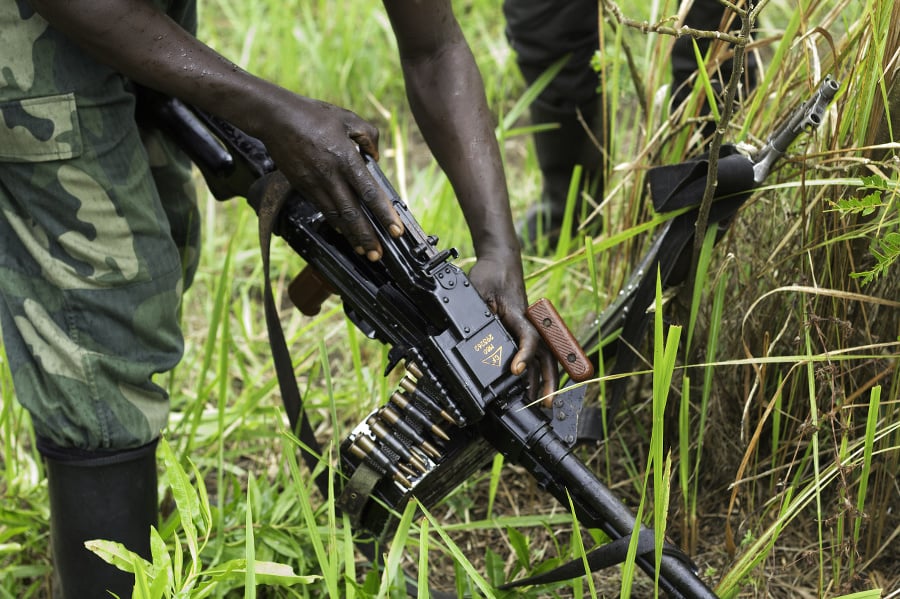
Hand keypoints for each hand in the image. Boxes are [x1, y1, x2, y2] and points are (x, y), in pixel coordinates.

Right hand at [253, 91, 403, 260]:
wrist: (276, 118)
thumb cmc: (313, 115)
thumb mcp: (348, 119)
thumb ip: (369, 136)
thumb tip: (376, 157)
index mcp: (345, 159)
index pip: (369, 192)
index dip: (384, 214)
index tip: (396, 230)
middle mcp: (330, 176)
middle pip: (352, 214)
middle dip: (366, 237)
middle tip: (378, 254)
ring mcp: (314, 184)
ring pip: (336, 217)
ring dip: (351, 236)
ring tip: (364, 250)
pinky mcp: (303, 187)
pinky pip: (323, 210)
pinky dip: (335, 224)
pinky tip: (344, 232)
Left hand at [467, 252, 558, 404]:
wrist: (500, 262)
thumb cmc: (490, 275)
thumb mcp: (477, 291)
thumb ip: (478, 313)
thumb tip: (473, 336)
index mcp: (518, 314)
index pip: (528, 337)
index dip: (523, 355)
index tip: (515, 370)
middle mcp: (529, 323)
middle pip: (546, 354)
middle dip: (548, 379)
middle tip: (547, 402)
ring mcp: (529, 327)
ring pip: (544, 356)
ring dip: (546, 379)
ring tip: (544, 402)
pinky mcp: (525, 330)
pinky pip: (537, 353)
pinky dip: (537, 371)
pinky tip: (532, 386)